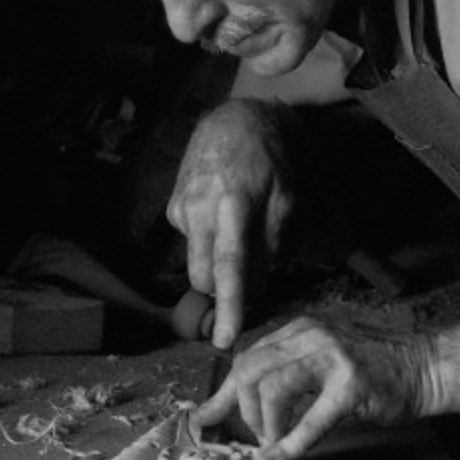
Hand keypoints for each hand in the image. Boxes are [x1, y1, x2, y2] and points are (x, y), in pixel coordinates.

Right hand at [167, 99, 295, 348]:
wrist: (230, 120)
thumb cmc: (267, 157)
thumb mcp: (286, 194)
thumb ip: (273, 240)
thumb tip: (258, 282)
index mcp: (233, 206)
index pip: (229, 266)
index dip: (229, 305)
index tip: (225, 340)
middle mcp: (199, 210)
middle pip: (204, 277)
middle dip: (223, 290)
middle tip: (251, 277)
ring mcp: (182, 209)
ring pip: (197, 263)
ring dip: (217, 264)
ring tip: (238, 231)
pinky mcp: (173, 208)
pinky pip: (194, 241)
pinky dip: (210, 240)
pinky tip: (222, 212)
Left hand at [195, 318, 437, 459]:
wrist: (425, 366)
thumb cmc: (372, 368)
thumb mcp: (320, 359)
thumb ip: (283, 372)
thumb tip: (237, 402)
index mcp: (298, 330)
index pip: (246, 358)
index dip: (223, 393)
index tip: (205, 418)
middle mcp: (309, 336)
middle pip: (248, 370)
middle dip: (242, 410)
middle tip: (257, 434)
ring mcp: (331, 358)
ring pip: (270, 388)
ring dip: (264, 424)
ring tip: (275, 441)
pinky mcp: (351, 387)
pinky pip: (309, 419)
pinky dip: (289, 443)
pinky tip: (281, 456)